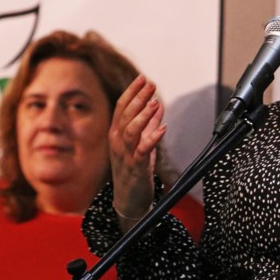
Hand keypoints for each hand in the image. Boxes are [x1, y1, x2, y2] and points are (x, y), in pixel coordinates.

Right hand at [109, 74, 165, 226]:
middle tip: (150, 84)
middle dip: (138, 98)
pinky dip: (152, 138)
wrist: (128, 200)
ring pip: (131, 131)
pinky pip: (143, 151)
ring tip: (154, 102)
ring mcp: (125, 155)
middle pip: (125, 115)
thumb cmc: (134, 170)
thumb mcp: (142, 143)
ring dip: (143, 115)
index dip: (132, 92)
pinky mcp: (136, 168)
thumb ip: (149, 124)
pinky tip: (163, 128)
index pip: (122, 107)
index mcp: (116, 134)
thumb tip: (158, 104)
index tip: (143, 78)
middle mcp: (117, 142)